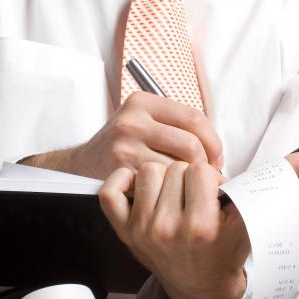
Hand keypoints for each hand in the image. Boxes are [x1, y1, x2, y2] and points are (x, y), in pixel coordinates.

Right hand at [19, 91, 222, 179]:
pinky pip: (161, 183)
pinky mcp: (121, 170)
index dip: (213, 140)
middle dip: (207, 164)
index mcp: (143, 103)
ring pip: (178, 165)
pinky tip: (174, 195)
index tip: (217, 156)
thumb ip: (174, 125)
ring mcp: (125, 145)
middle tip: (210, 176)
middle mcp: (133, 120)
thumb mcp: (142, 122)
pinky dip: (173, 191)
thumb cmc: (121, 146)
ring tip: (194, 187)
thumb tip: (216, 148)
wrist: (80, 166)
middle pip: (190, 143)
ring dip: (192, 181)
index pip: (194, 117)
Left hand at [99, 150, 298, 298]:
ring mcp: (142, 232)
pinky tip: (140, 187)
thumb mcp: (252, 221)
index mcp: (201, 227)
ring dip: (163, 177)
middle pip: (175, 168)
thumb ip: (276, 183)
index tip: (216, 194)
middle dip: (190, 176)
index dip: (212, 177)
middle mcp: (168, 230)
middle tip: (196, 197)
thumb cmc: (226, 248)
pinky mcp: (124, 232)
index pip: (202, 171)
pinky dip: (122, 182)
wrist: (200, 286)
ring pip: (147, 171)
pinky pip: (111, 191)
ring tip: (175, 195)